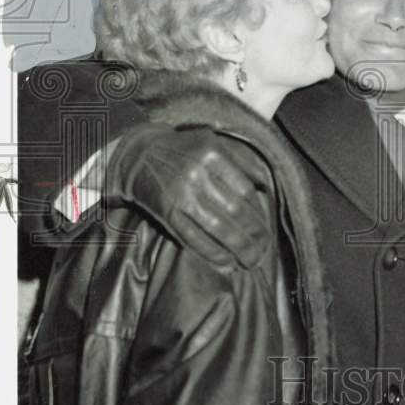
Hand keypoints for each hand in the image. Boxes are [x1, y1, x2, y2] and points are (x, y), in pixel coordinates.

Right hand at [107, 124, 266, 267]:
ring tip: (249, 261)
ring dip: (237, 249)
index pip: (245, 190)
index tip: (265, 228)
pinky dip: (211, 253)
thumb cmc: (183, 150)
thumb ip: (241, 161)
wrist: (140, 155)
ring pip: (216, 228)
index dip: (258, 214)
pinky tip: (225, 262)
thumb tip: (264, 187)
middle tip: (263, 251)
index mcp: (213, 154)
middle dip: (253, 235)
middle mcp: (197, 173)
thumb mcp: (213, 143)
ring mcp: (180, 194)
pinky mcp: (166, 211)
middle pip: (234, 211)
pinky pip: (192, 238)